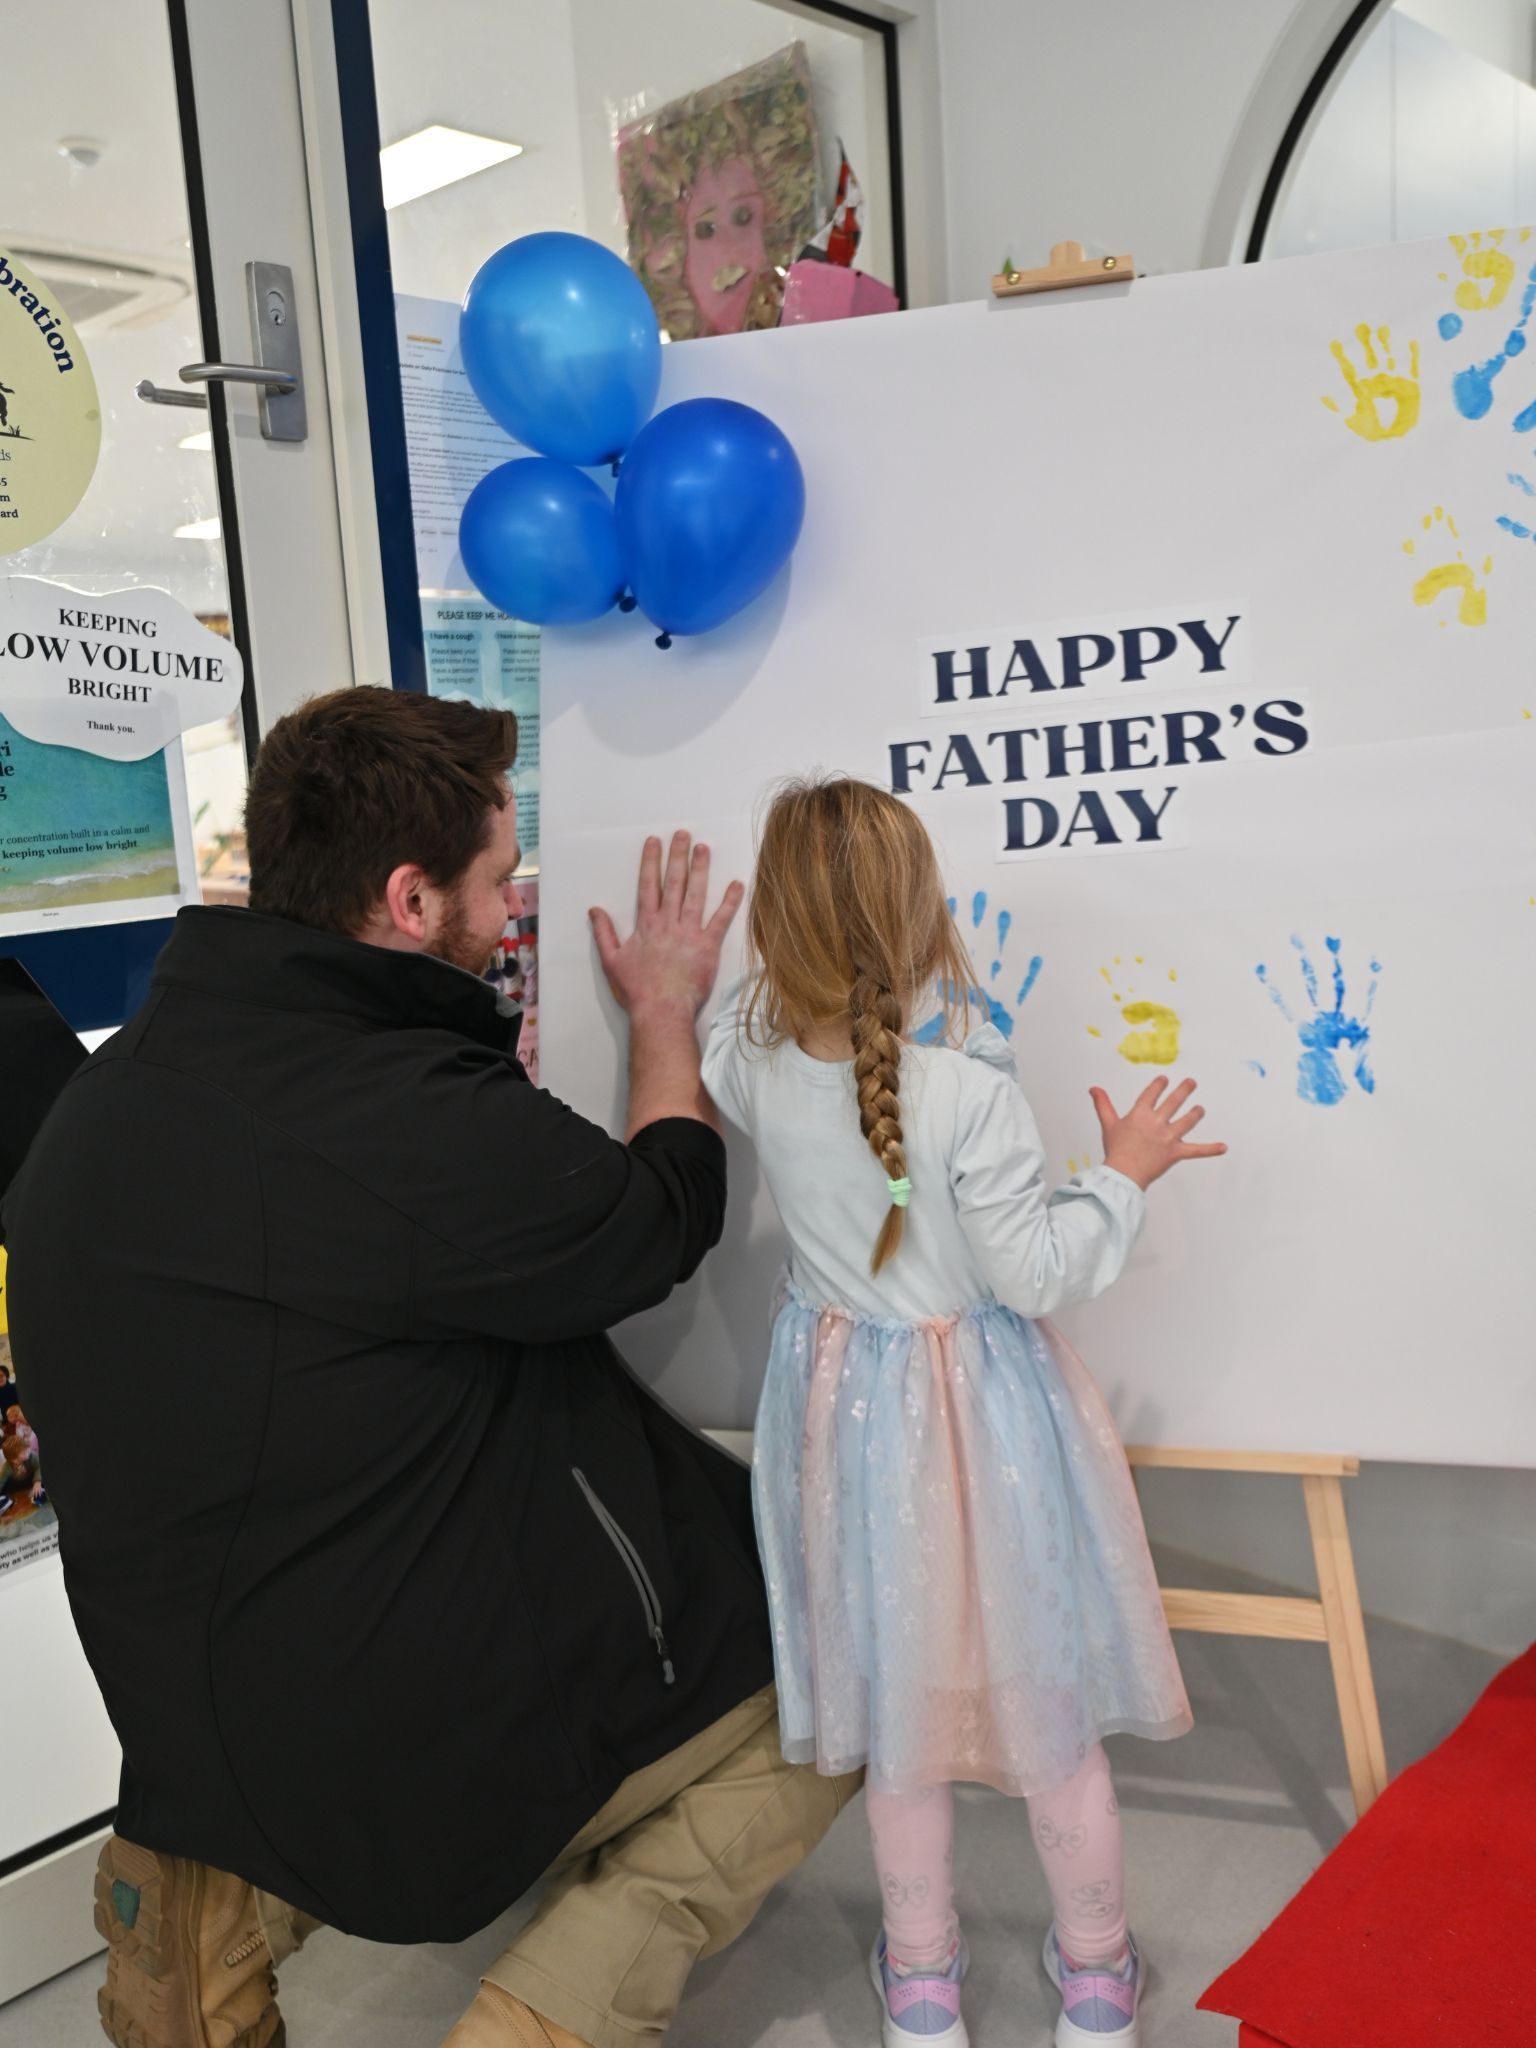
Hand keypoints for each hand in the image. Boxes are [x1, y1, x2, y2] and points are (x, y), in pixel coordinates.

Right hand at [590, 832, 743, 1019]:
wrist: (661, 1011)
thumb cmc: (637, 990)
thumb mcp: (611, 961)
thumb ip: (604, 933)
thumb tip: (595, 910)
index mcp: (646, 925)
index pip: (648, 885)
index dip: (651, 861)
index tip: (654, 842)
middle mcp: (668, 922)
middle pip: (673, 882)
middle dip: (678, 856)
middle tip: (683, 834)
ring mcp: (689, 932)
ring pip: (696, 894)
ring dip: (701, 869)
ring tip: (704, 848)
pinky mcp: (708, 946)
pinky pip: (721, 920)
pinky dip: (730, 902)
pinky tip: (737, 884)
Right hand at [1090, 1076, 1226, 1190]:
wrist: (1123, 1174)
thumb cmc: (1115, 1150)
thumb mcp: (1108, 1124)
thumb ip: (1103, 1104)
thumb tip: (1094, 1088)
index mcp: (1140, 1114)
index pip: (1152, 1094)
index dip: (1159, 1085)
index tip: (1164, 1080)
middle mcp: (1157, 1122)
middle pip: (1173, 1101)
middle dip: (1184, 1090)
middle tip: (1191, 1083)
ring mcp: (1168, 1137)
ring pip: (1187, 1121)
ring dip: (1196, 1113)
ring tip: (1200, 1108)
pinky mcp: (1176, 1152)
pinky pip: (1197, 1150)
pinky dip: (1211, 1149)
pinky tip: (1223, 1147)